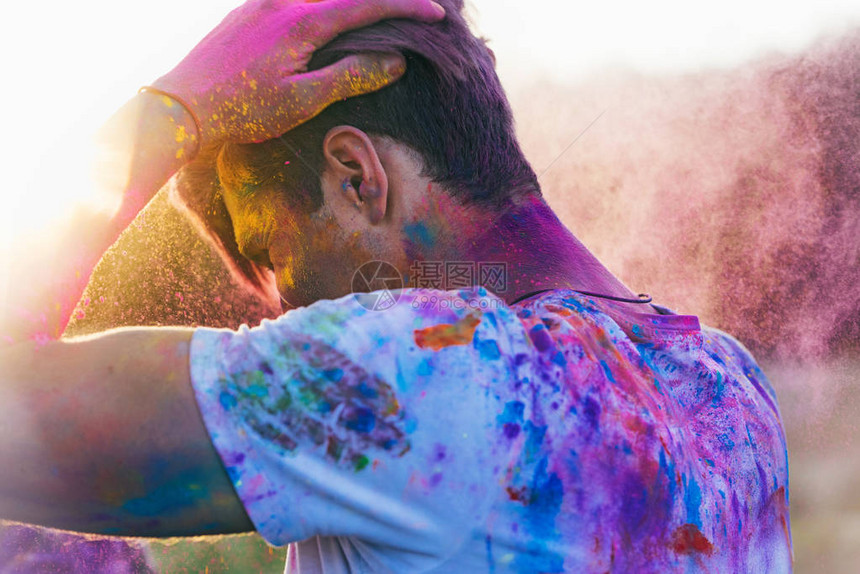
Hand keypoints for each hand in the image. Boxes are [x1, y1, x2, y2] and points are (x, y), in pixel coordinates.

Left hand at [151, 0, 445, 144]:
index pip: (367, 4)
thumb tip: (395, 61)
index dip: (406, 7)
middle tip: (414, 10)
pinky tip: (329, 18)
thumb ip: (351, 76)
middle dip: (383, 0)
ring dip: (353, 2)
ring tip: (377, 15)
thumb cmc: (243, 110)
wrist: (182, 106)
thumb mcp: (304, 100)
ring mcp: (262, 1)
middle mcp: (283, 0)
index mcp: (302, 21)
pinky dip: (325, 4)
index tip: (437, 14)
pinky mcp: (248, 9)